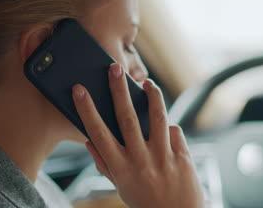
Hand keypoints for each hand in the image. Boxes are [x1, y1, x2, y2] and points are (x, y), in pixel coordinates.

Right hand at [72, 63, 204, 207]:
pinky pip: (174, 131)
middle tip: (114, 69)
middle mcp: (141, 161)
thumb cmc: (145, 201)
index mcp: (121, 169)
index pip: (98, 134)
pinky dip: (169, 128)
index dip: (87, 110)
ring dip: (152, 95)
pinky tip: (166, 131)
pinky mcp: (183, 156)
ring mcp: (164, 158)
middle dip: (119, 90)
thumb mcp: (120, 186)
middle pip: (128, 118)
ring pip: (158, 117)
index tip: (79, 90)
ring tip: (146, 82)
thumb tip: (90, 141)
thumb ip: (105, 163)